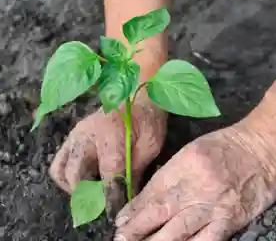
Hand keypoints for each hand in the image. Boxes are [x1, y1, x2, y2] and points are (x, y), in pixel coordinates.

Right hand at [49, 95, 166, 194]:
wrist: (135, 94)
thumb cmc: (147, 119)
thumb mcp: (150, 146)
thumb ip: (135, 172)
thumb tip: (128, 198)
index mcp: (111, 137)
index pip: (108, 176)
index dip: (110, 198)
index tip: (112, 213)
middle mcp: (86, 136)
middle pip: (75, 175)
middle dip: (87, 195)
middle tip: (101, 203)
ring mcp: (75, 136)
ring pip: (60, 170)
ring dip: (73, 187)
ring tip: (90, 192)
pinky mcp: (70, 138)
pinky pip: (59, 162)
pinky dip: (68, 177)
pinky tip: (85, 180)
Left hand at [114, 122, 275, 240]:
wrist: (261, 150)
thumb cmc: (221, 149)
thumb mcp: (188, 154)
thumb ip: (166, 177)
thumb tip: (142, 201)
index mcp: (183, 165)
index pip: (152, 192)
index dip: (133, 210)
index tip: (119, 223)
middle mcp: (197, 186)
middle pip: (161, 212)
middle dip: (138, 229)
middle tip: (121, 239)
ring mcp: (214, 206)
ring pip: (179, 231)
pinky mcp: (230, 221)